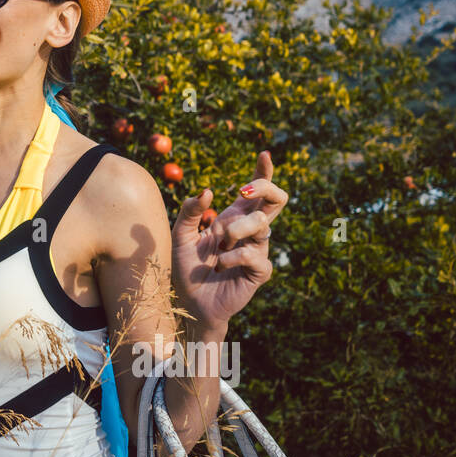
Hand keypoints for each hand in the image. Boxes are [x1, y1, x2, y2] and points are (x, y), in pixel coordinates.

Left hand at [171, 150, 284, 331]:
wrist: (189, 302)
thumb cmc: (186, 267)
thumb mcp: (180, 236)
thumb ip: (189, 212)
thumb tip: (207, 191)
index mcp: (233, 218)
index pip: (255, 191)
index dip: (264, 172)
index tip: (265, 154)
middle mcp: (248, 231)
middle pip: (275, 201)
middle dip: (265, 188)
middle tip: (243, 190)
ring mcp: (257, 250)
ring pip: (262, 225)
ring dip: (236, 230)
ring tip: (218, 246)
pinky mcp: (259, 272)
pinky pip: (254, 254)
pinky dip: (233, 257)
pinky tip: (220, 266)